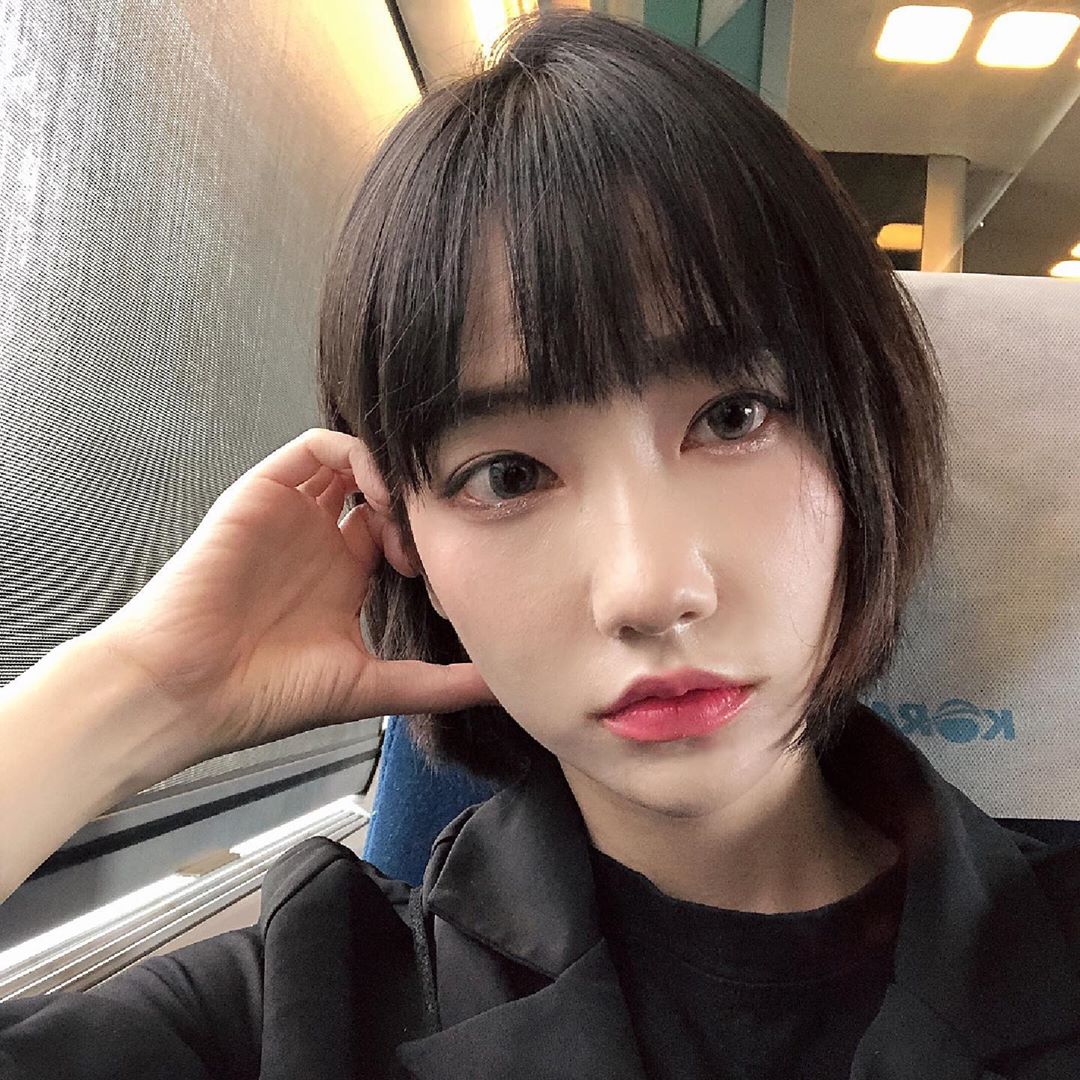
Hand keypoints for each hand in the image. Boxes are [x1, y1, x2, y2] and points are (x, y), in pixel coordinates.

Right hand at [87, 428, 497, 758]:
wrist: (189, 690)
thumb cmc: (269, 695)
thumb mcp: (369, 687)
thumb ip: (436, 684)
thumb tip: (500, 690)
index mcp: (346, 578)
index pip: (403, 535)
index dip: (434, 539)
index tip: (453, 563)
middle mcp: (322, 541)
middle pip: (385, 494)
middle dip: (417, 503)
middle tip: (436, 530)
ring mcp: (295, 514)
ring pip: (356, 463)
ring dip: (392, 474)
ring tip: (408, 509)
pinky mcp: (265, 491)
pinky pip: (315, 446)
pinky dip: (354, 453)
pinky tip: (379, 491)